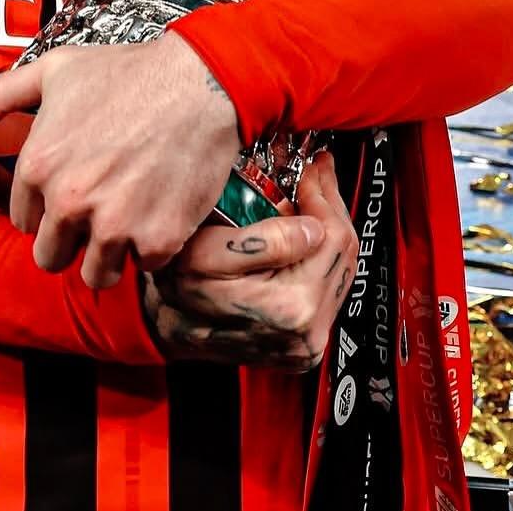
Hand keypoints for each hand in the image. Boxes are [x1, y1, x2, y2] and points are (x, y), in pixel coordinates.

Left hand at [0, 31, 241, 287]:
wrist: (200, 81)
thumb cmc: (127, 72)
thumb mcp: (55, 70)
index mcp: (38, 167)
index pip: (24, 221)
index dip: (49, 206)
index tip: (73, 189)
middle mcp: (70, 202)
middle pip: (52, 257)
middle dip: (73, 238)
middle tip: (102, 207)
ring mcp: (115, 225)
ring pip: (97, 274)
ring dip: (111, 252)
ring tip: (131, 213)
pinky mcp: (158, 239)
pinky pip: (145, 266)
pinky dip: (154, 245)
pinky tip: (162, 207)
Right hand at [144, 153, 357, 371]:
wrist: (168, 329)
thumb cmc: (180, 291)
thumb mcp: (208, 254)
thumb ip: (265, 241)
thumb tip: (313, 228)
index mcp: (292, 308)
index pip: (334, 238)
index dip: (324, 194)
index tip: (312, 168)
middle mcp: (308, 333)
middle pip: (344, 252)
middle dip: (331, 205)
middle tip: (318, 172)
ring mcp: (308, 343)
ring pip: (342, 269)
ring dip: (330, 228)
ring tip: (313, 194)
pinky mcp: (304, 344)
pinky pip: (331, 289)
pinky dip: (323, 255)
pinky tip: (307, 230)